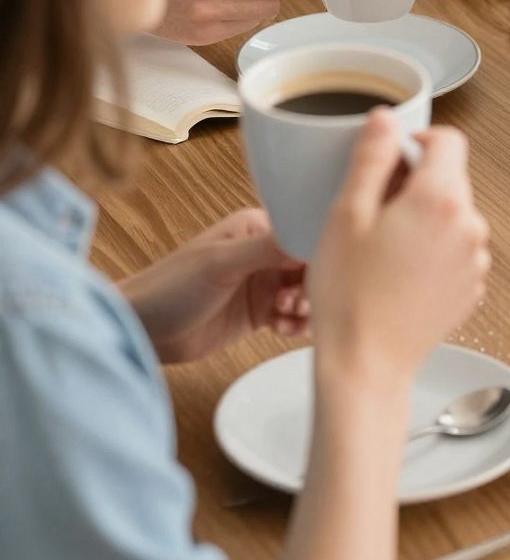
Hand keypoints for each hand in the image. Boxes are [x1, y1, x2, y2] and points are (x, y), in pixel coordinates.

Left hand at [127, 210, 307, 363]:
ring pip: (304, 294)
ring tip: (286, 317)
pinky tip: (281, 331)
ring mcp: (261, 283)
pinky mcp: (258, 312)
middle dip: (310, 288)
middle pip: (309, 267)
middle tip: (294, 304)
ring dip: (305, 308)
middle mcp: (263, 252)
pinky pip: (292, 317)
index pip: (303, 236)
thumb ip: (268, 248)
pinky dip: (294, 325)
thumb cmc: (169, 288)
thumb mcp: (221, 263)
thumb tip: (314, 235)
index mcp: (255, 228)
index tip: (317, 279)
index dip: (317, 258)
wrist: (142, 330)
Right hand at [308, 115, 489, 385]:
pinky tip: (398, 273)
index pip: (449, 140)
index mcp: (440, 200)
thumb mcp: (347, 214)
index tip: (391, 157)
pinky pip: (456, 250)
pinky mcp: (471, 288)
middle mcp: (470, 227)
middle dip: (416, 182)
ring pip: (453, 215)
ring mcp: (475, 261)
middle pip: (451, 178)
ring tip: (383, 247)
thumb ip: (371, 158)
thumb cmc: (349, 294)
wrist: (366, 365)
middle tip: (373, 209)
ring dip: (424, 217)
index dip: (417, 140)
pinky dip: (432, 250)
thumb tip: (386, 119)